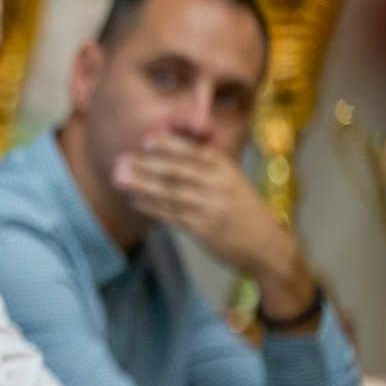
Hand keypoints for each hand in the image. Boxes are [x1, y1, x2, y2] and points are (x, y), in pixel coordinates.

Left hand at [111, 134, 316, 317]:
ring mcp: (210, 207)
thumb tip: (170, 146)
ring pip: (169, 193)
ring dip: (141, 185)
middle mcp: (218, 184)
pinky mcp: (203, 229)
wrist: (267, 245)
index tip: (143, 140)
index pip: (193, 152)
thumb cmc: (243, 208)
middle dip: (145, 164)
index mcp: (226, 168)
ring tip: (118, 178)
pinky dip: (150, 207)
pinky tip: (134, 200)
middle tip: (119, 160)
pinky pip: (170, 215)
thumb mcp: (232, 179)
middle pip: (176, 171)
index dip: (167, 145)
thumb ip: (206, 164)